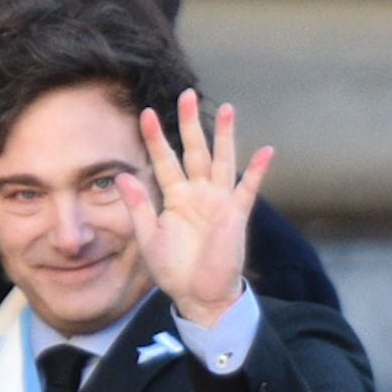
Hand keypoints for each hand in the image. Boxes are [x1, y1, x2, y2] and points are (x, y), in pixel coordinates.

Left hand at [119, 89, 271, 328]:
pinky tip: (267, 151)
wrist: (199, 296)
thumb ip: (138, 205)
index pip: (164, 160)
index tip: (144, 113)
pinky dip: (258, 171)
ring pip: (222, 161)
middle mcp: (198, 194)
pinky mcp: (235, 217)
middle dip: (190, 124)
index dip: (154, 138)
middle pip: (195, 151)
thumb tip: (124, 175)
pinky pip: (248, 190)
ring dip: (226, 136)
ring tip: (229, 109)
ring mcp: (218, 203)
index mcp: (175, 198)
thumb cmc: (174, 270)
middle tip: (187, 95)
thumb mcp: (148, 237)